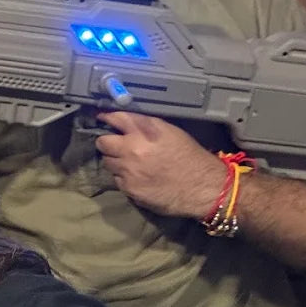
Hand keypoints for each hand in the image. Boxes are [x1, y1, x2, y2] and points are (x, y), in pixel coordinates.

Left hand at [92, 111, 223, 218]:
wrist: (204, 187)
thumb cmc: (190, 157)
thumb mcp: (170, 131)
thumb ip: (145, 125)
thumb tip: (125, 122)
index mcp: (144, 130)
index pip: (115, 118)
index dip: (106, 117)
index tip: (101, 118)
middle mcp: (132, 148)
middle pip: (103, 142)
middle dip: (106, 143)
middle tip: (114, 146)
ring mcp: (129, 170)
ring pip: (108, 162)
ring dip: (115, 161)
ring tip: (128, 164)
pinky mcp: (130, 188)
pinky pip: (117, 180)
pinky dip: (123, 178)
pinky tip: (136, 178)